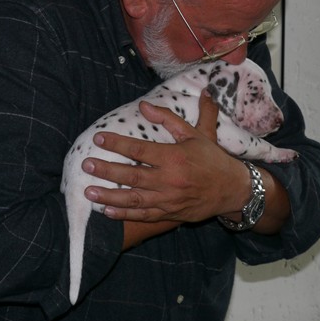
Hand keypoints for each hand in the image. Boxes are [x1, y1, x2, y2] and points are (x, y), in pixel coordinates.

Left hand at [82, 90, 250, 224]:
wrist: (233, 189)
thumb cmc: (212, 158)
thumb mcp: (197, 133)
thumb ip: (169, 118)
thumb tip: (146, 104)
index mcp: (174, 157)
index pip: (139, 150)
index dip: (117, 144)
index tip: (99, 138)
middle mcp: (169, 180)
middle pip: (132, 176)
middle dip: (106, 170)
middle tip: (86, 164)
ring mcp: (168, 200)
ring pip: (133, 200)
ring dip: (109, 196)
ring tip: (88, 191)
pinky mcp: (170, 214)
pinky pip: (143, 216)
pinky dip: (124, 215)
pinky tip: (106, 211)